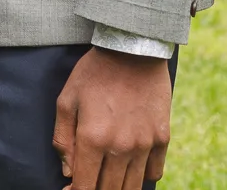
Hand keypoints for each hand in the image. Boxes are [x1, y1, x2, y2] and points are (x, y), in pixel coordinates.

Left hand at [54, 47, 170, 189]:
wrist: (133, 51)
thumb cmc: (93, 73)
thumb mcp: (66, 100)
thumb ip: (63, 139)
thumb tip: (67, 172)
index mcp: (93, 139)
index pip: (85, 185)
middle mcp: (121, 148)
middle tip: (88, 183)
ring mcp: (145, 145)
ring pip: (133, 186)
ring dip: (118, 188)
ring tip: (107, 182)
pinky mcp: (162, 139)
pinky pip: (154, 172)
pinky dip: (142, 176)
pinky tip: (130, 169)